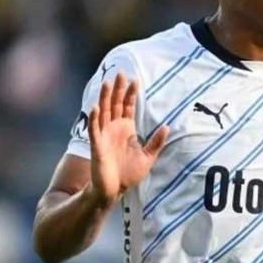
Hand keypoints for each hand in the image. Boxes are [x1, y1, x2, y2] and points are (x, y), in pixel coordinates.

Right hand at [87, 72, 168, 206]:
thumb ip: (156, 142)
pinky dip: (95, 118)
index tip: (135, 79)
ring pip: (103, 112)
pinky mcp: (97, 145)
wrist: (115, 190)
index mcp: (126, 129)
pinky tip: (96, 107)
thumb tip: (168, 126)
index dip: (131, 93)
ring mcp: (104, 135)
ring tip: (106, 83)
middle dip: (117, 89)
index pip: (128, 106)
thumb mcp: (148, 157)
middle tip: (120, 72)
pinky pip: (95, 129)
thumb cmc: (129, 174)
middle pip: (115, 104)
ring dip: (104, 98)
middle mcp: (114, 129)